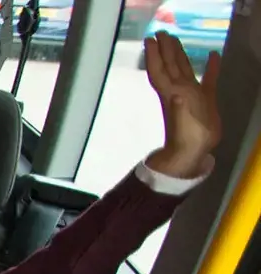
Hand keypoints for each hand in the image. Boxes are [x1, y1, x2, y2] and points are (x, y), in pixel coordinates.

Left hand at [144, 32, 219, 177]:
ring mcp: (192, 93)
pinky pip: (208, 78)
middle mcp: (179, 89)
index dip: (154, 55)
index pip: (160, 70)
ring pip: (185, 68)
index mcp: (172, 92)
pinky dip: (211, 67)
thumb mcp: (182, 124)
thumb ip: (180, 109)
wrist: (193, 151)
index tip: (150, 39)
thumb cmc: (186, 138)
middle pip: (170, 64)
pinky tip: (214, 55)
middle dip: (165, 48)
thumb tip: (177, 97)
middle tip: (161, 32)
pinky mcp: (206, 99)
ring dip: (180, 54)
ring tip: (176, 39)